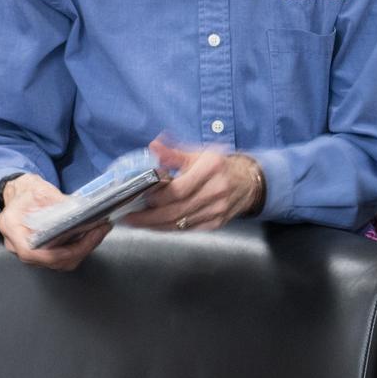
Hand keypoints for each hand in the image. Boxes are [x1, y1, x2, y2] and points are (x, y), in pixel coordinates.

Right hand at [0, 173, 110, 270]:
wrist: (19, 193)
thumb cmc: (25, 192)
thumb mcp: (40, 190)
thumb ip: (57, 201)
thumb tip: (79, 211)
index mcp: (13, 229)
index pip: (32, 252)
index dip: (58, 253)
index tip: (80, 244)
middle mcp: (18, 246)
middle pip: (51, 260)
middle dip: (80, 249)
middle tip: (99, 231)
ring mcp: (30, 252)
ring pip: (59, 262)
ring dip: (83, 250)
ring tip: (99, 232)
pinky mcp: (41, 252)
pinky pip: (61, 258)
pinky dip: (78, 249)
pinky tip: (90, 236)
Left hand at [124, 138, 264, 231]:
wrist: (248, 181)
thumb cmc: (219, 165)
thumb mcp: (199, 153)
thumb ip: (174, 153)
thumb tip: (153, 147)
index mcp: (212, 168)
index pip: (179, 189)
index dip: (157, 196)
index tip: (139, 196)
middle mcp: (217, 190)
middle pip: (176, 210)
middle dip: (148, 217)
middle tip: (128, 216)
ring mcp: (218, 209)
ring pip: (180, 223)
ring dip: (155, 225)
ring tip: (136, 222)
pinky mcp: (216, 223)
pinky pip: (187, 230)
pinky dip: (169, 229)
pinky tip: (155, 226)